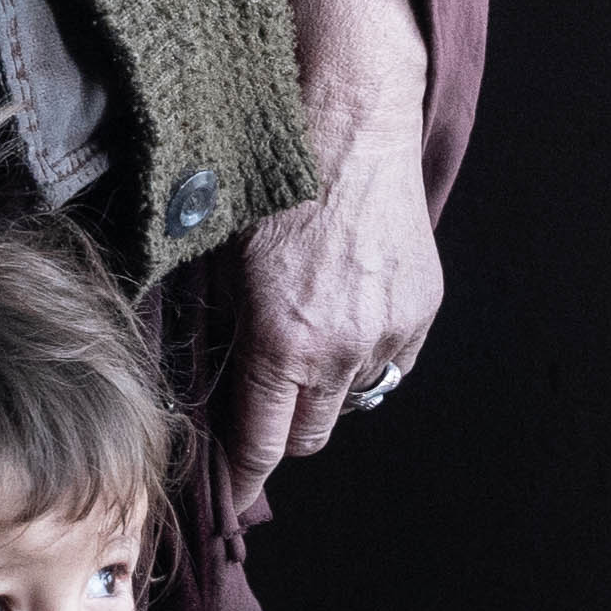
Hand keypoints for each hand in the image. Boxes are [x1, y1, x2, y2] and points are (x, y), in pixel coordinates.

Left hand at [225, 0, 439, 513]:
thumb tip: (189, 370)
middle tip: (254, 404)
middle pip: (308, 435)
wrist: (347, 115)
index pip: (260, 445)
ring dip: (323, 389)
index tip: (228, 495)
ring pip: (352, 400)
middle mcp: (342, 350)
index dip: (241, 477)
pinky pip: (389, 362)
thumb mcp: (214, 254)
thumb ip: (208, 324)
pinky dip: (364, 355)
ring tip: (299, 351)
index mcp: (283, 343)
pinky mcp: (421, 308)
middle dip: (279, 428)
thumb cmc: (267, 172)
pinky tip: (341, 318)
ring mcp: (389, 331)